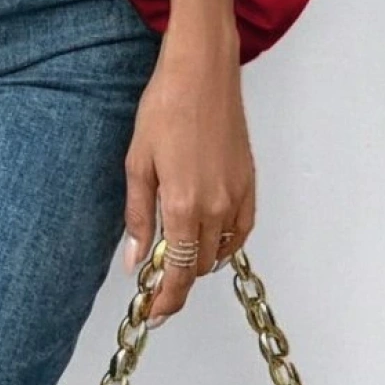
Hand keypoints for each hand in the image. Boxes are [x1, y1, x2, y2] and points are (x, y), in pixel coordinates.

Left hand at [121, 27, 254, 326]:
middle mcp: (216, 207)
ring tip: (174, 250)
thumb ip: (137, 215)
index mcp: (184, 204)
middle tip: (154, 275)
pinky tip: (205, 234)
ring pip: (221, 251)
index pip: (177, 272)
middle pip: (198, 266)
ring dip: (198, 260)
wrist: (202, 72)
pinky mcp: (250, 183)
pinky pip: (241, 231)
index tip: (153, 312)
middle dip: (177, 278)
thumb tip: (134, 259)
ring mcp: (237, 196)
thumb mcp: (138, 161)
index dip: (165, 299)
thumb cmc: (165, 106)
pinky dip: (224, 242)